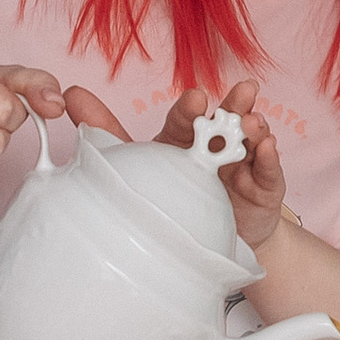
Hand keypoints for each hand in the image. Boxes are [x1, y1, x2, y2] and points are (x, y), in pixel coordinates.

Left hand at [64, 78, 288, 251]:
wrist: (216, 244)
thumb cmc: (175, 200)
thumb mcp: (140, 166)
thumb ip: (106, 132)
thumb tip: (70, 95)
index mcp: (184, 143)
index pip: (187, 121)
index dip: (192, 109)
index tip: (196, 97)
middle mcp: (215, 148)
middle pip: (224, 122)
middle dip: (233, 106)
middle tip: (240, 95)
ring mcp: (242, 165)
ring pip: (250, 140)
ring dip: (254, 127)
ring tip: (255, 123)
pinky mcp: (263, 187)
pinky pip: (268, 171)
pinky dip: (269, 158)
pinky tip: (268, 147)